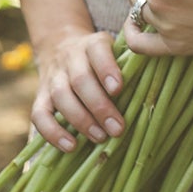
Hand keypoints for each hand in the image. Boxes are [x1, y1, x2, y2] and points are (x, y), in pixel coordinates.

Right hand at [31, 27, 125, 153]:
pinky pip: (39, 114)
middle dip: (100, 106)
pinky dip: (53, 132)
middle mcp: (70, 58)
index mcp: (92, 45)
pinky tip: (71, 146)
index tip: (118, 89)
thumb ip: (129, 65)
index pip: (98, 51)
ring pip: (61, 97)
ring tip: (100, 137)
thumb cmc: (100, 59)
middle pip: (80, 80)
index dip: (107, 69)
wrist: (60, 47)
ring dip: (81, 120)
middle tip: (117, 128)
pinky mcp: (40, 96)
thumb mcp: (115, 51)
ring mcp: (53, 77)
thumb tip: (152, 90)